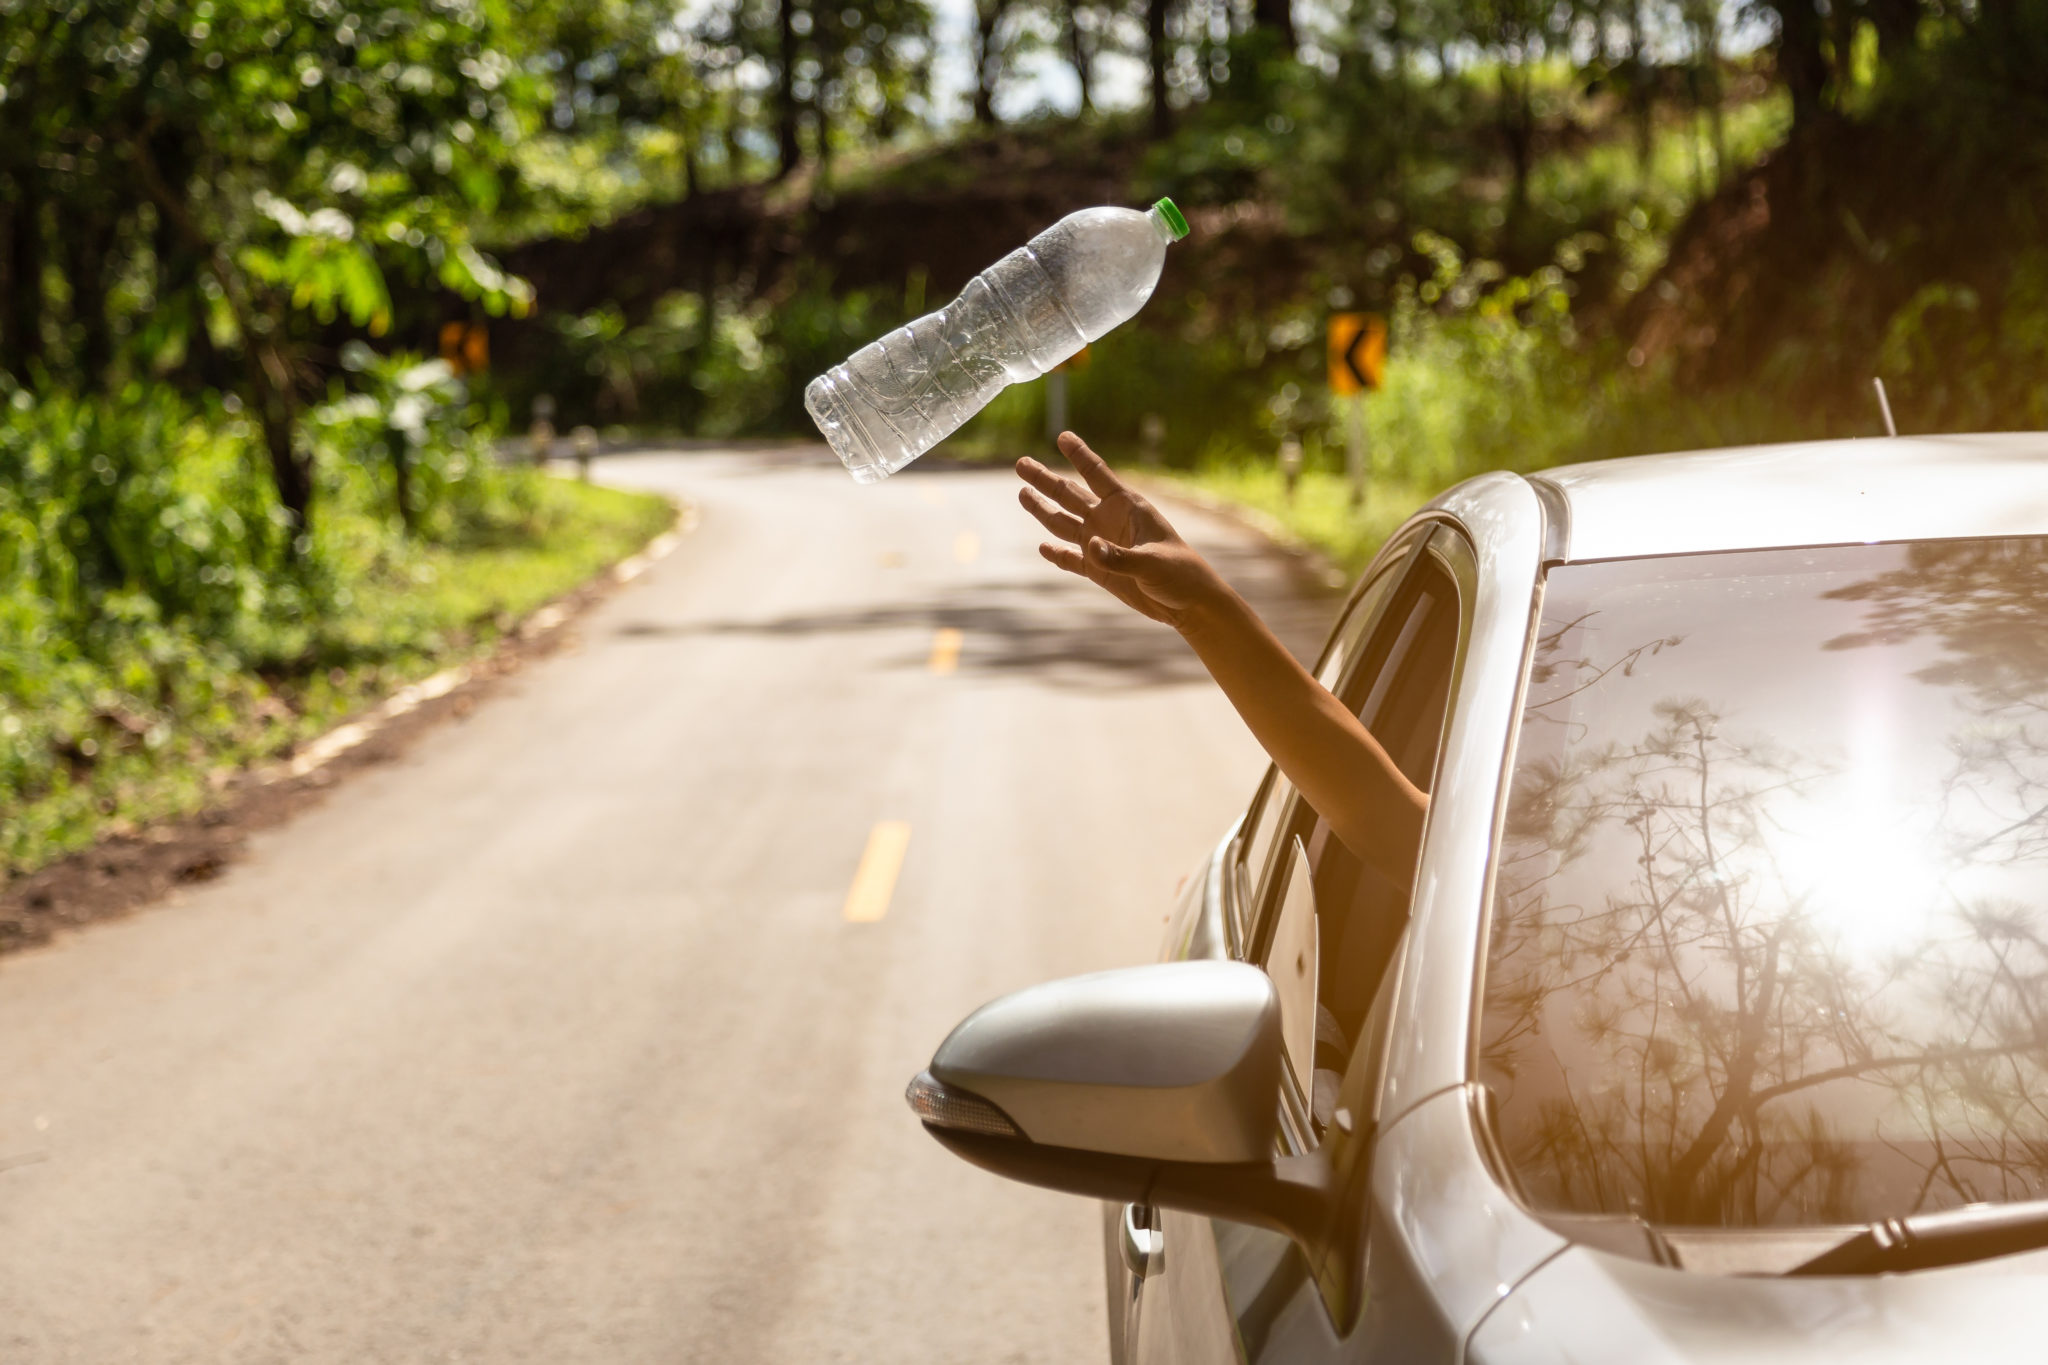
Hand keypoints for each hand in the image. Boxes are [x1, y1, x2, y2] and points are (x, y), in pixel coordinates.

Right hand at [1016, 431, 1222, 629]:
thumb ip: (1121, 557)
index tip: (1062, 436)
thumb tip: (1091, 547)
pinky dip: (1057, 555)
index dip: (1079, 455)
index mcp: (1128, 507)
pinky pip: (1072, 560)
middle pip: (1071, 495)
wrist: (1188, 603)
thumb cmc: (1180, 573)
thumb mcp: (1153, 562)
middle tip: (1021, 464)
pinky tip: (1043, 547)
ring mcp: (1103, 545)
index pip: (1097, 474)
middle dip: (1046, 480)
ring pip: (1065, 523)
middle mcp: (1110, 521)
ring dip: (1043, 510)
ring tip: (1022, 493)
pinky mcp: (1099, 571)